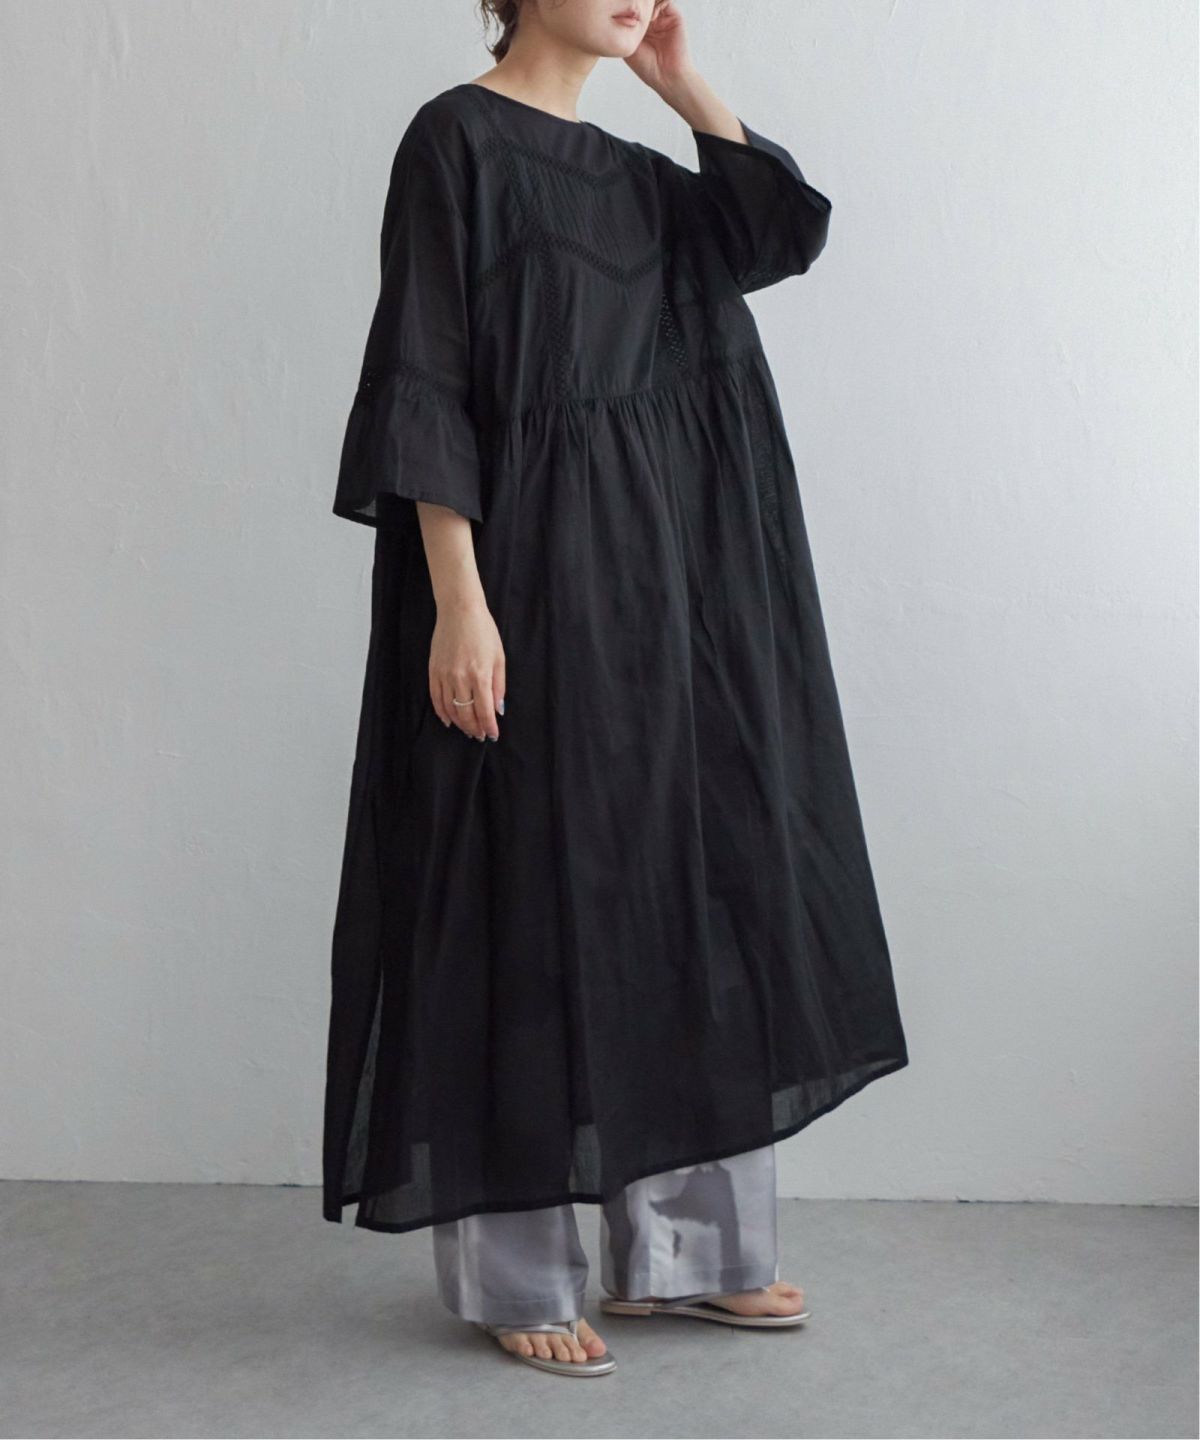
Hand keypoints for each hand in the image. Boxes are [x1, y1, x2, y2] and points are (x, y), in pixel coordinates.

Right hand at [428, 597, 504, 741]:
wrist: (459, 611)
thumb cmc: (483, 631)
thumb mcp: (499, 657)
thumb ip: (499, 686)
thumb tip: (498, 709)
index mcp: (480, 674)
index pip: (485, 711)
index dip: (489, 727)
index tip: (493, 735)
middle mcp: (461, 678)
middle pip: (466, 714)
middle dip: (474, 729)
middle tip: (480, 735)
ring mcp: (444, 675)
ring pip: (450, 709)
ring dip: (459, 724)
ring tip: (467, 730)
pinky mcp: (433, 670)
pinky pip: (435, 698)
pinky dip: (441, 712)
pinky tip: (449, 720)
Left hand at [624, 0, 694, 91]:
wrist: (667, 77)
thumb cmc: (647, 67)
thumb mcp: (628, 46)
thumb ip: (624, 28)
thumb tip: (616, 10)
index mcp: (639, 28)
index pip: (631, 9)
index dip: (625, 7)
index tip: (617, 8)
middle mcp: (651, 21)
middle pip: (642, 3)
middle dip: (635, 3)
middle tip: (629, 6)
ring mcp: (662, 18)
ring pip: (653, 1)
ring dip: (645, 3)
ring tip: (639, 12)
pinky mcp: (674, 17)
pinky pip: (665, 2)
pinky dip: (656, 5)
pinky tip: (651, 18)